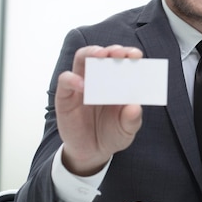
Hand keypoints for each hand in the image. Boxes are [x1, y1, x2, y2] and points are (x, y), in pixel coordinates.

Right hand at [56, 45, 143, 175]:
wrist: (92, 152)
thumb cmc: (112, 134)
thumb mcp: (126, 130)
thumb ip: (132, 120)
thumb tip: (135, 107)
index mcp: (119, 82)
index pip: (123, 60)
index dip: (129, 54)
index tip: (136, 55)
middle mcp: (100, 78)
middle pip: (103, 53)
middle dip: (112, 50)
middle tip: (119, 53)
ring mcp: (82, 84)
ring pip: (82, 58)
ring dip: (91, 53)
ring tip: (101, 55)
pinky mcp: (65, 95)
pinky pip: (65, 80)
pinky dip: (73, 79)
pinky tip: (83, 86)